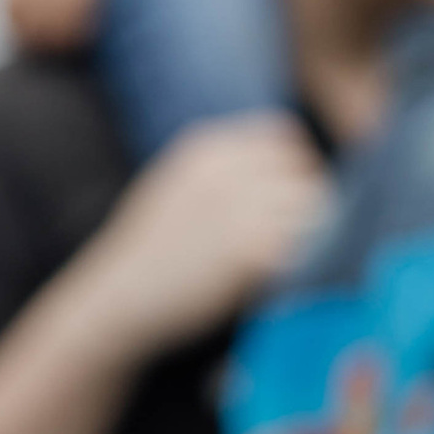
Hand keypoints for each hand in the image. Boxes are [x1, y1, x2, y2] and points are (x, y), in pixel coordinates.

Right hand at [86, 114, 327, 354]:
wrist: (118, 297)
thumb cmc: (146, 253)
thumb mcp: (176, 188)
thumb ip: (222, 173)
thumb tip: (281, 174)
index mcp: (207, 149)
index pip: (285, 136)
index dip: (295, 168)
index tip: (289, 199)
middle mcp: (228, 170)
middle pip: (306, 172)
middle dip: (308, 201)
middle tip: (297, 235)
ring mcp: (241, 208)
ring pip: (316, 208)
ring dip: (312, 233)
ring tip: (287, 259)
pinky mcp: (252, 249)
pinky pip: (307, 245)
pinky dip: (304, 261)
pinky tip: (278, 277)